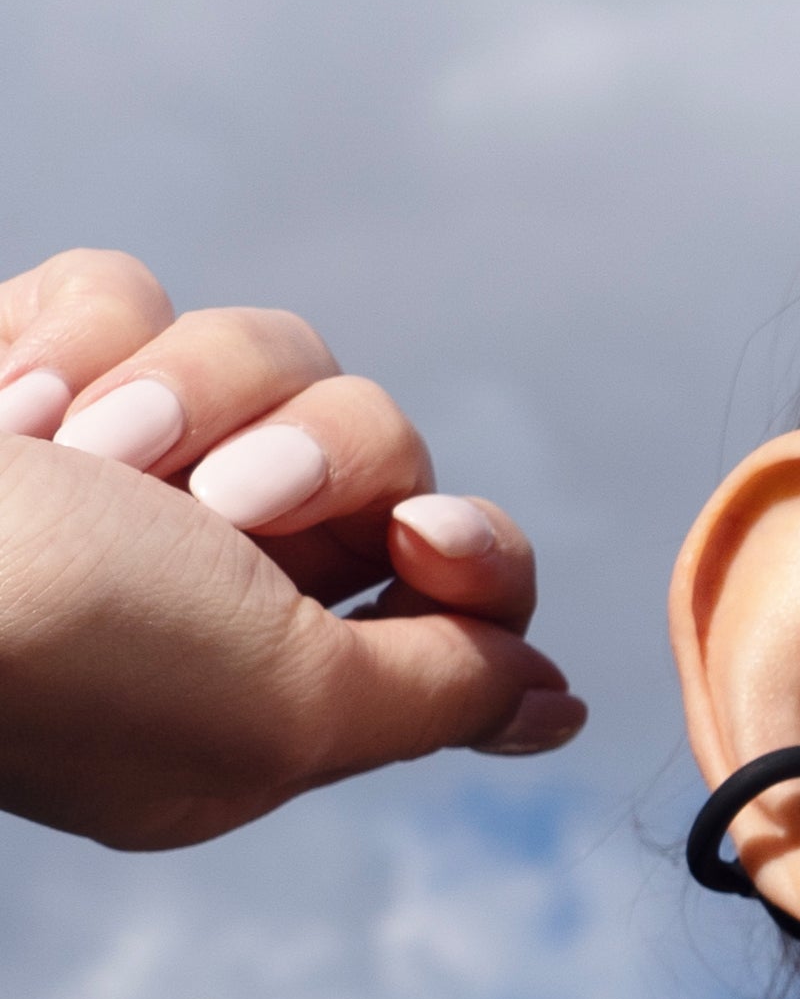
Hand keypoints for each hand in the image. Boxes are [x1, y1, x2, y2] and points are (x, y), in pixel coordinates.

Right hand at [0, 250, 585, 848]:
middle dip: (312, 455)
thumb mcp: (286, 710)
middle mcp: (202, 574)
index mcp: (268, 687)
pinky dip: (68, 335)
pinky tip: (5, 406)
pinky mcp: (23, 368)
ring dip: (182, 390)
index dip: (473, 548)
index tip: (421, 541)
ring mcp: (115, 466)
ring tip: (78, 453)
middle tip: (210, 506)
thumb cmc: (60, 640)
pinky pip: (126, 288)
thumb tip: (546, 702)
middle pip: (382, 447)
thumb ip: (435, 694)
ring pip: (270, 350)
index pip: (458, 581)